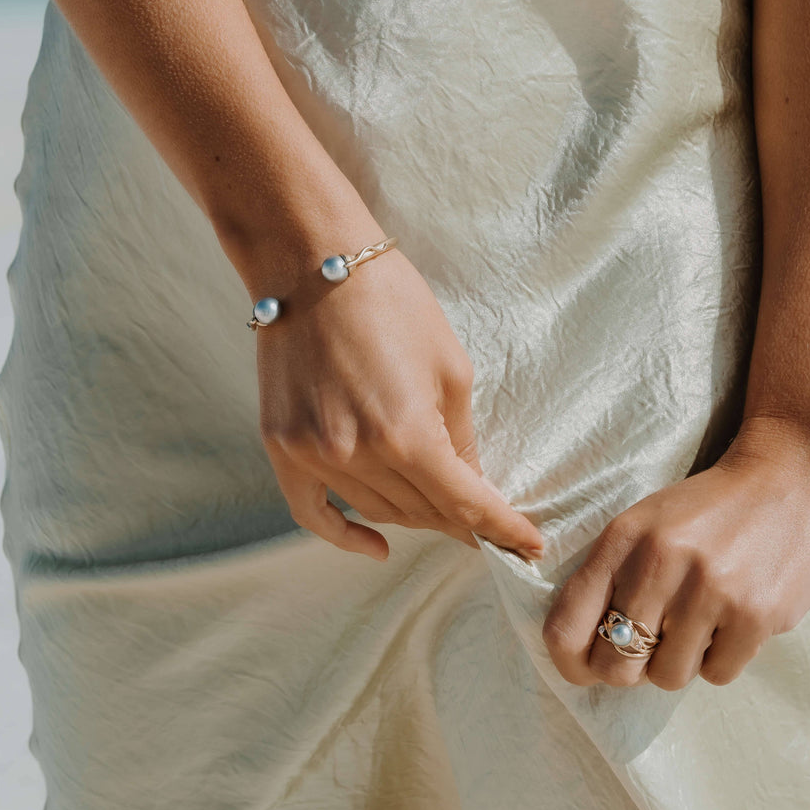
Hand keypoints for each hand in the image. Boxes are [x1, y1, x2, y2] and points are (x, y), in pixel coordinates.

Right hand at [227, 224, 544, 563]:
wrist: (312, 263)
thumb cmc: (392, 302)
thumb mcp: (450, 368)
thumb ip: (461, 438)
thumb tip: (474, 486)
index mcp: (407, 434)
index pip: (465, 504)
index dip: (502, 528)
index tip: (528, 545)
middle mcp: (357, 454)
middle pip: (423, 513)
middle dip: (463, 522)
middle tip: (488, 524)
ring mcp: (313, 454)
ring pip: (378, 512)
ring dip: (417, 519)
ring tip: (443, 515)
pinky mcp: (282, 446)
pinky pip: (313, 512)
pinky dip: (345, 535)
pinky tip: (376, 546)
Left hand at [541, 416, 809, 688]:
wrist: (796, 470)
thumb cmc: (712, 505)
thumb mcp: (646, 523)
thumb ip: (611, 577)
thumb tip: (585, 652)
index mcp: (621, 539)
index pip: (565, 628)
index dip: (569, 665)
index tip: (584, 670)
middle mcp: (659, 563)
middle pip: (615, 666)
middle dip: (629, 671)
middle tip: (651, 649)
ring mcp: (709, 589)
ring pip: (667, 677)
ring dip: (681, 662)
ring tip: (699, 624)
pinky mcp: (757, 613)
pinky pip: (718, 674)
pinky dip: (722, 658)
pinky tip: (734, 620)